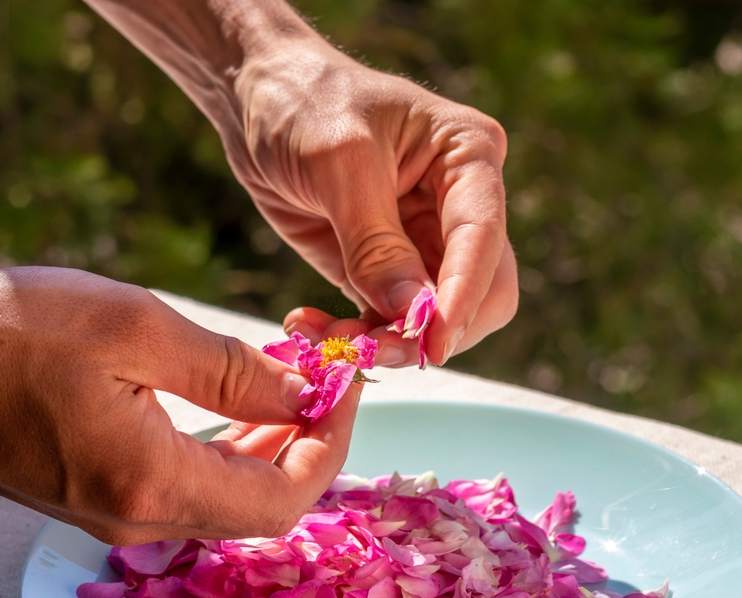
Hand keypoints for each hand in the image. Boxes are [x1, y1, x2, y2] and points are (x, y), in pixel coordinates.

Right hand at [0, 267, 360, 543]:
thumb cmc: (5, 336)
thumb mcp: (133, 327)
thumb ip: (230, 371)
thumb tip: (303, 395)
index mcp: (154, 482)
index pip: (284, 497)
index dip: (332, 444)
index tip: (347, 383)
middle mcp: (140, 517)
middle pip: (263, 504)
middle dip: (310, 442)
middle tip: (327, 377)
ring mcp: (118, 514)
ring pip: (229, 497)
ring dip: (273, 444)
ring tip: (292, 382)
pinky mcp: (102, 496)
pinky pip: (191, 485)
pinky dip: (230, 448)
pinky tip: (238, 404)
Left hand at [229, 38, 518, 366]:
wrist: (257, 102)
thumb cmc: (304, 105)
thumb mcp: (338, 163)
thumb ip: (375, 242)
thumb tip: (414, 315)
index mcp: (468, 156)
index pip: (484, 237)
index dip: (463, 296)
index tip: (433, 344)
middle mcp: (459, 204)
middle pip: (480, 292)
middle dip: (430, 330)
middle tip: (372, 352)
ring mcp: (425, 241)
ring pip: (435, 318)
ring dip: (388, 343)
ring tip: (329, 343)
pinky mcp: (386, 269)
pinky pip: (390, 321)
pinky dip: (359, 338)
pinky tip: (315, 331)